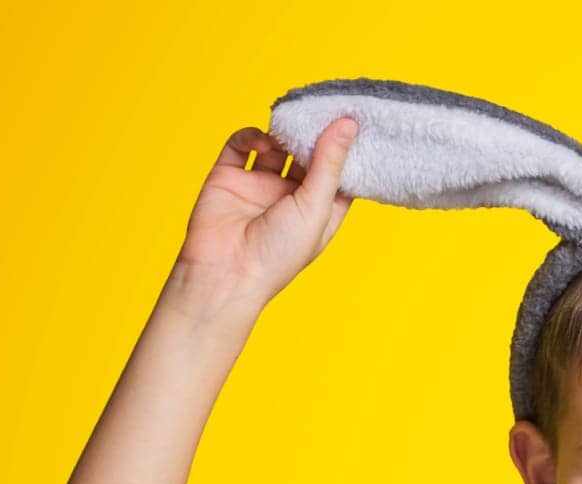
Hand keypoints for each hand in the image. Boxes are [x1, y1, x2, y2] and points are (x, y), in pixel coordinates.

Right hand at [173, 117, 358, 308]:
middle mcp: (290, 197)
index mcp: (318, 211)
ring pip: (276, 146)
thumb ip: (329, 164)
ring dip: (285, 133)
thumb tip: (348, 125)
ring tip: (293, 125)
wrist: (224, 273)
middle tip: (325, 111)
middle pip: (309, 155)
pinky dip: (252, 136)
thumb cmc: (277, 255)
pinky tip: (262, 139)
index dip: (347, 151)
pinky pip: (242, 146)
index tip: (357, 122)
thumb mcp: (315, 208)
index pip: (339, 174)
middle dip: (316, 135)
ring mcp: (259, 185)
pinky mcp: (229, 177)